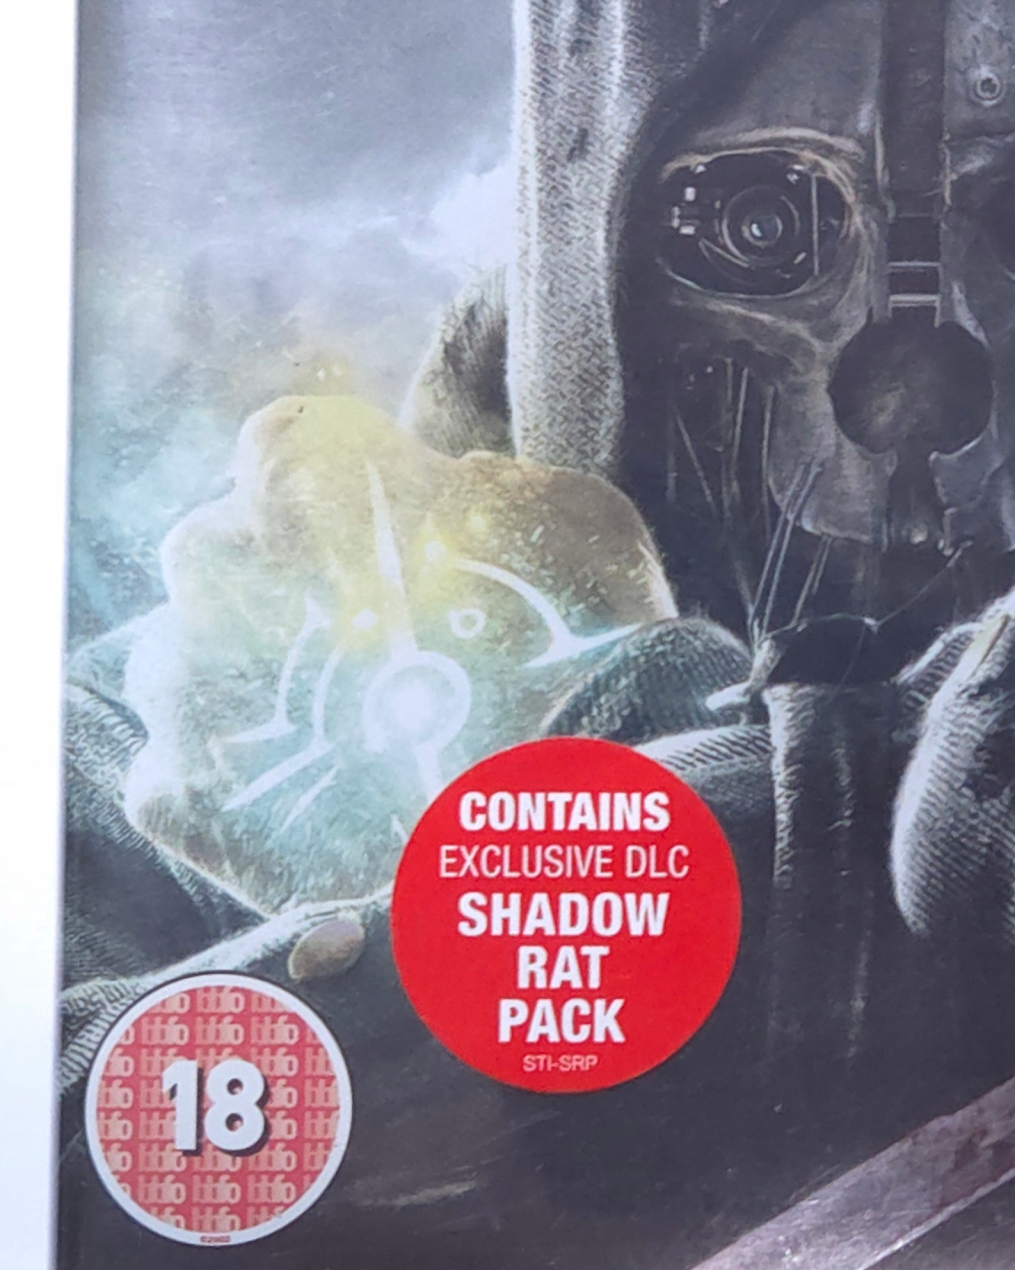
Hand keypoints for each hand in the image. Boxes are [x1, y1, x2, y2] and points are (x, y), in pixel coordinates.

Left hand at [122, 395, 673, 912]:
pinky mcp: (179, 792)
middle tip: (355, 637)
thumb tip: (465, 486)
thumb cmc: (591, 649)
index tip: (365, 528)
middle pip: (211, 547)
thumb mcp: (580, 522)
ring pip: (177, 658)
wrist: (568, 828)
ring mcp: (190, 682)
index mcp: (319, 473)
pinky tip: (303, 805)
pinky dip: (223, 789)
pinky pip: (169, 773)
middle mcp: (225, 561)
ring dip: (239, 682)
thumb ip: (501, 490)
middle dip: (269, 582)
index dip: (323, 486)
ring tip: (331, 734)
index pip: (277, 441)